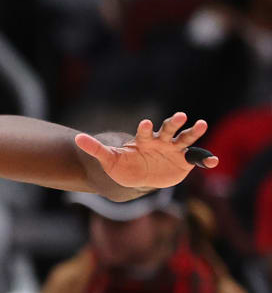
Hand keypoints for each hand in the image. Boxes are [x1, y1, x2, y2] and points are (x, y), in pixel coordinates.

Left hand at [75, 113, 216, 189]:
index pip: (145, 132)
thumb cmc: (124, 166)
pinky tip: (214, 162)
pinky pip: (197, 159)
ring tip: (201, 125)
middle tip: (180, 115)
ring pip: (186, 139)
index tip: (145, 123)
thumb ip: (95, 149)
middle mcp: (162, 141)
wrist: (138, 177)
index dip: (145, 129)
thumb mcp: (108, 159)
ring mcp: (175, 150)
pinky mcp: (185, 162)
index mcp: (144, 140)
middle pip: (168, 129)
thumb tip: (77, 139)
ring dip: (194, 132)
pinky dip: (206, 160)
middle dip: (173, 123)